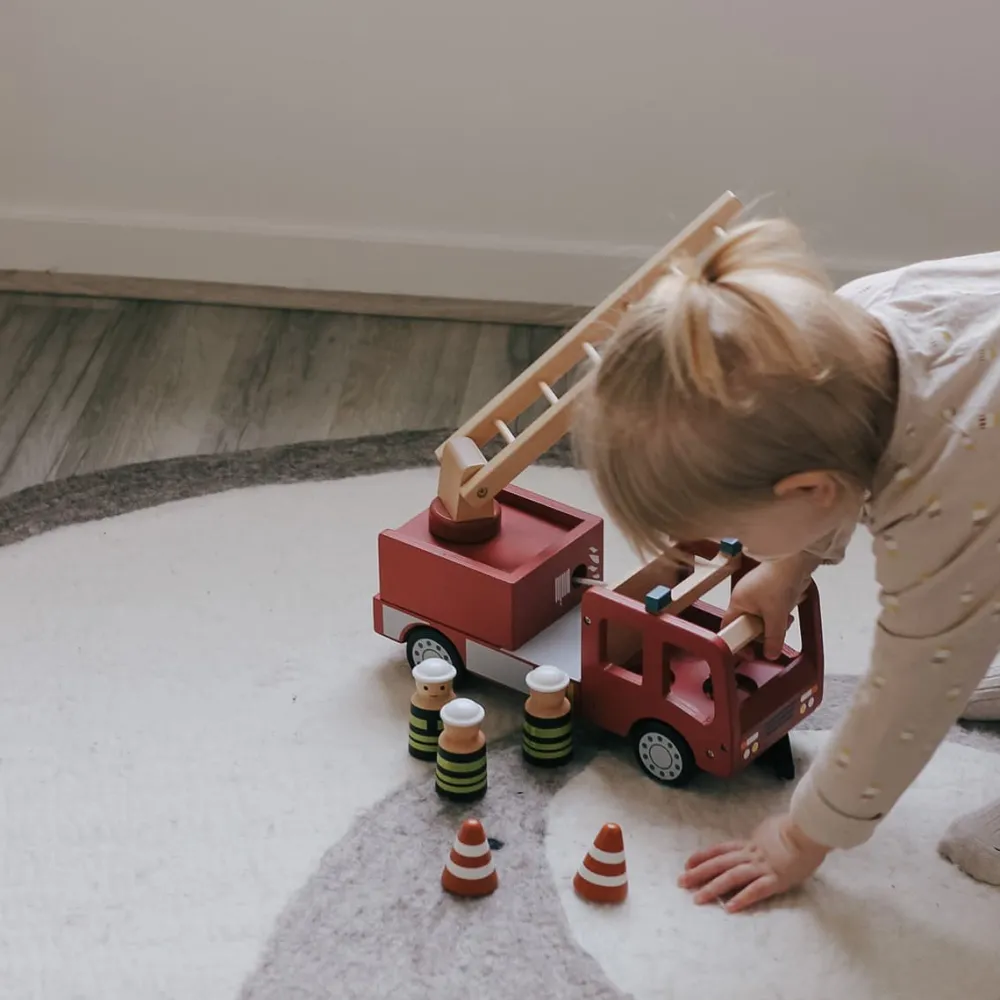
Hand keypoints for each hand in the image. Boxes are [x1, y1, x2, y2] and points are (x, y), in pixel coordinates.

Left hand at [678, 813, 829, 912]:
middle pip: (720, 863)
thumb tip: (760, 838)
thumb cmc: (796, 827)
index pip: (720, 849)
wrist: (810, 828)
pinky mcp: (777, 879)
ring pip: (732, 877)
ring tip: (697, 899)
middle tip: (680, 882)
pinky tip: (729, 908)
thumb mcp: (771, 828)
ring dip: (713, 888)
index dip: (703, 856)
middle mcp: (751, 854)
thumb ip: (762, 837)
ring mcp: (763, 867)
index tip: (687, 863)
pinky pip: (756, 890)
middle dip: (698, 873)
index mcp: (750, 843)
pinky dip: (742, 898)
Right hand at [722, 554, 818, 658]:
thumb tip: (770, 654)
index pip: (729, 627)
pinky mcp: (770, 589)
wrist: (796, 560)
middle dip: (764, 631)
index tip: (750, 653)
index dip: (737, 642)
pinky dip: (781, 612)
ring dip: (775, 622)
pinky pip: (772, 609)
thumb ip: (773, 637)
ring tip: (786, 618)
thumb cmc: (778, 582)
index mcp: (737, 602)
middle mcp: (744, 597)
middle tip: (774, 636)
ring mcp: (757, 593)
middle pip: (749, 624)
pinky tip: (789, 609)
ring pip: (763, 618)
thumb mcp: (776, 615)